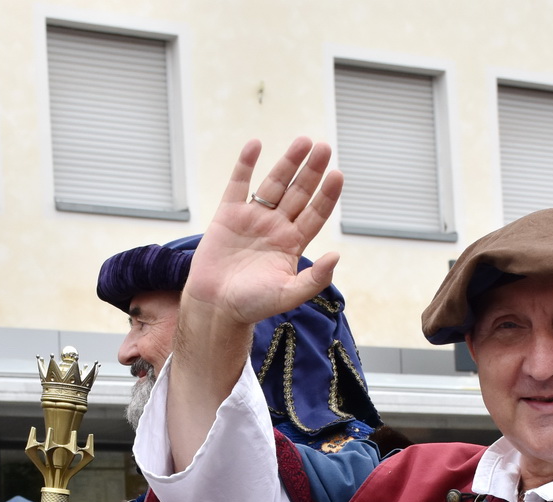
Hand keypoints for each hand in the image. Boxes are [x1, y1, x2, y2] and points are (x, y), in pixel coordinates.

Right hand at [183, 137, 343, 327]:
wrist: (215, 307)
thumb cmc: (252, 304)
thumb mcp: (288, 295)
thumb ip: (314, 279)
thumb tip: (336, 256)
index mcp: (292, 244)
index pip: (316, 213)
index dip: (327, 195)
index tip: (337, 175)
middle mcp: (276, 227)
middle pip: (299, 192)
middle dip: (312, 171)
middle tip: (324, 147)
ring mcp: (253, 218)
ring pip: (274, 184)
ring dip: (288, 162)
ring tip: (303, 142)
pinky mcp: (228, 214)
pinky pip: (238, 184)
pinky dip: (245, 164)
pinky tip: (256, 145)